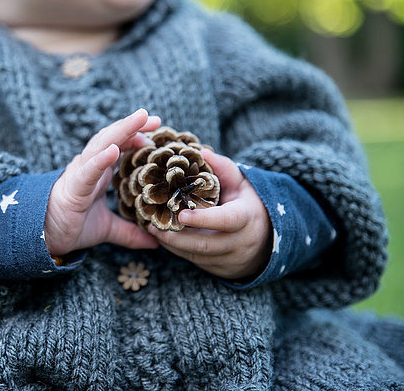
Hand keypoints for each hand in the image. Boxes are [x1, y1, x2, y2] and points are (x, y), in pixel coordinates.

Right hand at [44, 109, 160, 256]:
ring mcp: (80, 174)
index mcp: (99, 172)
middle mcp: (90, 167)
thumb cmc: (72, 226)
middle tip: (155, 118)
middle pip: (112, 138)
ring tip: (139, 119)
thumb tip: (156, 242)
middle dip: (133, 125)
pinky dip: (100, 159)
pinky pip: (87, 171)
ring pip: (101, 145)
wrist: (44, 238)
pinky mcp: (73, 188)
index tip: (157, 132)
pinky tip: (113, 150)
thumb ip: (130, 232)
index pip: (119, 145)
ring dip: (122, 130)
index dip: (136, 135)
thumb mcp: (108, 229)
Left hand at [148, 149, 271, 279]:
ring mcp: (231, 260)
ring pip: (197, 256)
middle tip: (152, 226)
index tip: (180, 213)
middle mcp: (240, 243)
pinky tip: (164, 239)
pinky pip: (196, 262)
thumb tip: (201, 151)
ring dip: (172, 245)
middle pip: (204, 244)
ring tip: (153, 230)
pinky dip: (178, 251)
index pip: (225, 220)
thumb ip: (223, 168)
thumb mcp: (242, 183)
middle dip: (175, 237)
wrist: (269, 239)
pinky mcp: (221, 270)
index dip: (203, 219)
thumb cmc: (249, 204)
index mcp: (246, 218)